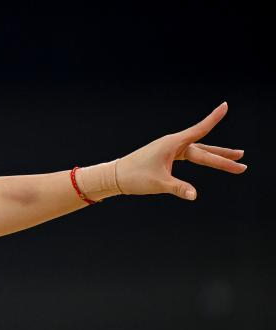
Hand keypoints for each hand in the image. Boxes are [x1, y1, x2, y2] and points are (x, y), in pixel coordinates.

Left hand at [115, 101, 246, 199]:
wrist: (115, 176)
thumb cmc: (134, 177)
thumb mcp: (158, 183)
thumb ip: (178, 188)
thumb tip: (194, 195)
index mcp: (172, 144)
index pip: (199, 130)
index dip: (213, 119)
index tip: (225, 105)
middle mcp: (173, 144)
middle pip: (204, 149)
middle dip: (223, 156)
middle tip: (242, 161)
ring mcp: (170, 150)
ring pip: (198, 152)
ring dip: (215, 157)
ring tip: (234, 160)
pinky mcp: (166, 156)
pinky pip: (189, 155)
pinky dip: (201, 157)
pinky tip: (208, 160)